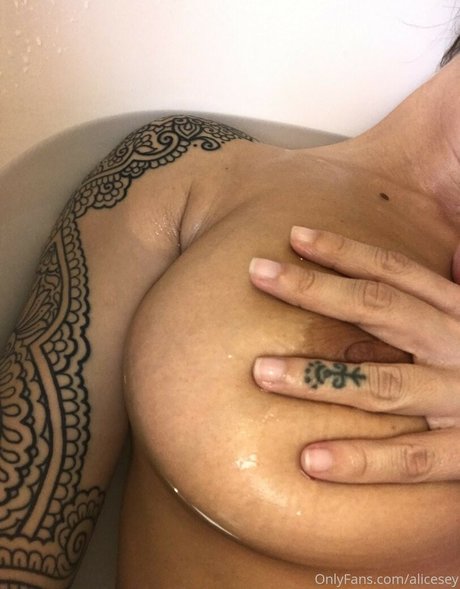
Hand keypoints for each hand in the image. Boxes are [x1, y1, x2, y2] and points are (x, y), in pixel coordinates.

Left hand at [249, 226, 459, 482]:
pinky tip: (310, 461)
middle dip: (315, 289)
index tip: (295, 237)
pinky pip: (410, 459)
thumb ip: (454, 290)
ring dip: (320, 377)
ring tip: (262, 371)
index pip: (395, 272)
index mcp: (459, 312)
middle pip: (379, 309)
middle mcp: (458, 345)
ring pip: (382, 385)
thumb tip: (447, 254)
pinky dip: (362, 461)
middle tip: (257, 273)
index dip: (344, 251)